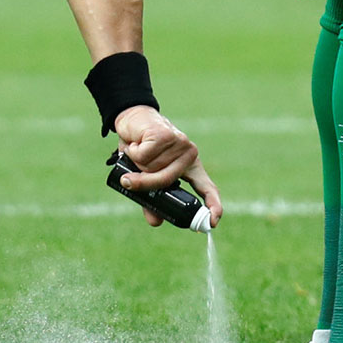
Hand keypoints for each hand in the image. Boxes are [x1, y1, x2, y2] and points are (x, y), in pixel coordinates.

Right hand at [113, 105, 222, 228]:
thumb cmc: (141, 150)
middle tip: (129, 180)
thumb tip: (156, 222)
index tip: (213, 222)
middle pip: (166, 181)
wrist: (133, 119)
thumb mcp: (145, 177)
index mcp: (190, 168)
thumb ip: (152, 199)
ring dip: (136, 164)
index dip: (213, 205)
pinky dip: (133, 152)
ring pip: (152, 168)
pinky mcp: (166, 135)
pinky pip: (144, 156)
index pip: (207, 188)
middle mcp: (189, 155)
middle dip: (145, 183)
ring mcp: (179, 144)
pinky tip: (135, 143)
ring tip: (137, 152)